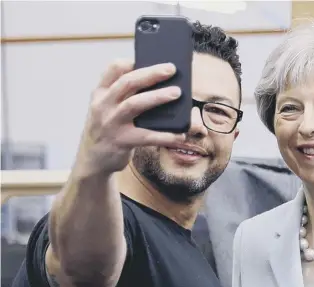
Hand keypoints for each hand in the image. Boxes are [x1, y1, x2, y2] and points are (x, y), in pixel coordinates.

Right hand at [76, 59, 185, 175]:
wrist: (93, 160)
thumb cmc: (108, 130)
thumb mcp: (107, 109)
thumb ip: (123, 96)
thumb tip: (157, 85)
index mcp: (100, 93)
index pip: (113, 69)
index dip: (131, 61)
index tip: (149, 57)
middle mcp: (103, 105)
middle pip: (127, 82)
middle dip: (151, 74)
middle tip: (171, 69)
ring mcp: (111, 123)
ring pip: (135, 104)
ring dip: (158, 97)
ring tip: (177, 93)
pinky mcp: (121, 141)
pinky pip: (147, 136)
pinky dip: (165, 135)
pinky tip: (179, 134)